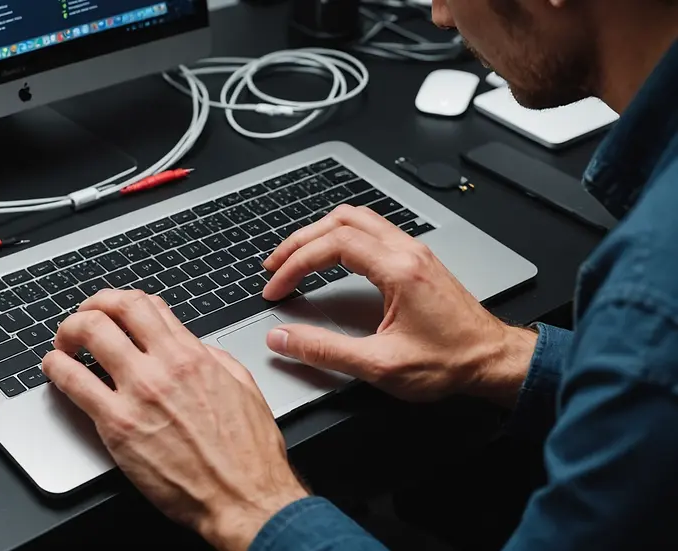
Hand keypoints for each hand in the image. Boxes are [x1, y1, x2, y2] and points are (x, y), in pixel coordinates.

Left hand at [42, 289, 308, 550]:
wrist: (243, 498)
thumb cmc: (247, 454)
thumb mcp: (243, 388)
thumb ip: (214, 360)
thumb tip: (195, 348)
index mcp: (194, 355)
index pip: (146, 306)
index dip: (121, 302)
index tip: (112, 312)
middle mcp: (164, 366)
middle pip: (114, 308)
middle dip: (90, 306)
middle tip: (82, 319)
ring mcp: (138, 392)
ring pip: (89, 333)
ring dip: (68, 331)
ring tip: (63, 343)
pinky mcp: (117, 425)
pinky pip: (74, 381)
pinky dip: (56, 367)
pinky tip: (54, 369)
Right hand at [261, 204, 536, 406]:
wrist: (493, 361)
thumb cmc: (449, 363)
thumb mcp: (380, 365)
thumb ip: (325, 351)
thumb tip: (283, 339)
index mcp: (398, 269)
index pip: (333, 245)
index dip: (295, 263)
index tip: (276, 287)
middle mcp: (407, 251)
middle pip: (341, 221)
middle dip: (300, 241)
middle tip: (274, 266)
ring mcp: (413, 252)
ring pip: (357, 219)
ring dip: (320, 233)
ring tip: (295, 256)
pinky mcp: (417, 260)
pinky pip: (371, 230)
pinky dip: (340, 237)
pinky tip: (330, 257)